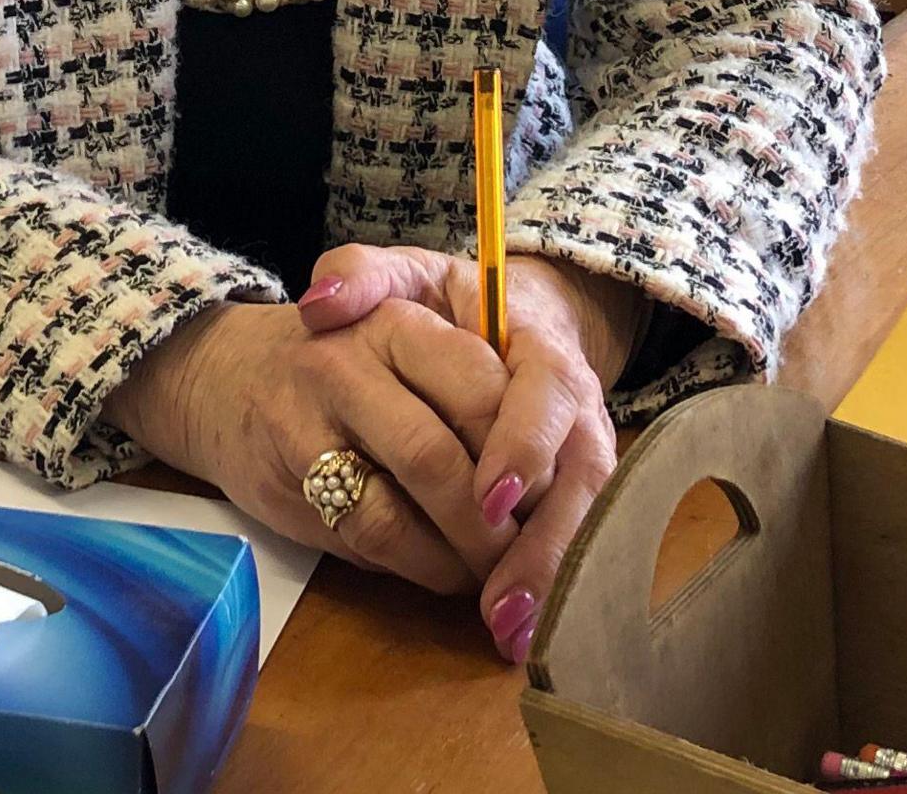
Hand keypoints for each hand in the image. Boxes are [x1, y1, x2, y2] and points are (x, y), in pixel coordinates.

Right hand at [104, 295, 515, 595]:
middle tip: (534, 548)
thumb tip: (550, 473)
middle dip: (497, 524)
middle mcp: (346, 366)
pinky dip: (421, 566)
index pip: (482, 391)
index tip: (550, 492)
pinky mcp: (286, 483)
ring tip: (498, 570)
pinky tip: (447, 568)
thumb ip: (480, 376)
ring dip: (461, 557)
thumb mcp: (412, 325)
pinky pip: (367, 540)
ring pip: (399, 513)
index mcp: (398, 321)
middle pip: (438, 460)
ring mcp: (307, 427)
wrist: (227, 373)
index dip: (526, 454)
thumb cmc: (353, 355)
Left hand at [299, 245, 639, 664]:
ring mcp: (583, 446)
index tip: (487, 496)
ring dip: (548, 576)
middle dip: (540, 540)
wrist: (506, 317)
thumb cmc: (443, 303)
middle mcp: (573, 399)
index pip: (544, 389)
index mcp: (532, 339)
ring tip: (509, 630)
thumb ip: (363, 276)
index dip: (522, 444)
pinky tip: (518, 632)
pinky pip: (576, 538)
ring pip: (585, 514)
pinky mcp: (579, 487)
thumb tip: (321, 303)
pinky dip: (549, 585)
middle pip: (577, 471)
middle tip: (499, 597)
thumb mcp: (404, 274)